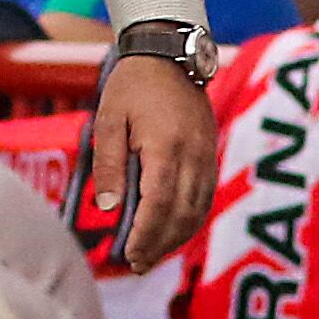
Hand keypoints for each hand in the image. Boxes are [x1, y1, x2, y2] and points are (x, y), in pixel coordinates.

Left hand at [82, 51, 216, 270]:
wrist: (169, 54)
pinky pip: (205, 196)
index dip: (146, 235)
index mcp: (166, 147)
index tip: (129, 255)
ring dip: (177, 238)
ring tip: (151, 255)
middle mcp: (193, 156)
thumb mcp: (109, 120)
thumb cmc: (132, 86)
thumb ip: (108, 165)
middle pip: (182, 215)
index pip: (159, 205)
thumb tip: (107, 208)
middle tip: (136, 264)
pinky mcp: (211, 154)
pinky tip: (171, 231)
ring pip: (198, 210)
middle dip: (159, 244)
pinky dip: (190, 219)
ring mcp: (207, 155)